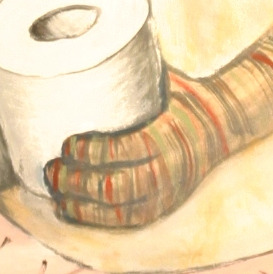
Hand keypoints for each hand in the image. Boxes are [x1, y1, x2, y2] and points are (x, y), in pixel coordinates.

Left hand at [44, 69, 224, 228]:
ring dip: (79, 203)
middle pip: (115, 186)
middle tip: (50, 169)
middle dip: (76, 182)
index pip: (126, 150)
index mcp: (168, 134)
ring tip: (54, 190)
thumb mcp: (159, 80)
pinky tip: (69, 210)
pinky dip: (93, 218)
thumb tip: (78, 52)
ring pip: (117, 209)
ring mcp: (166, 192)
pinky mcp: (162, 206)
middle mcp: (169, 169)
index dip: (92, 153)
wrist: (222, 123)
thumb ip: (124, 74)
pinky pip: (125, 221)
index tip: (67, 143)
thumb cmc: (181, 96)